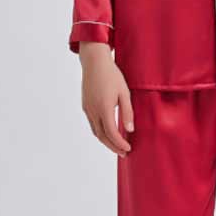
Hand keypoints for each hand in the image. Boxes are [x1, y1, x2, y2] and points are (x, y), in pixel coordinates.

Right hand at [78, 41, 133, 156]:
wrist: (94, 62)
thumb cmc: (112, 75)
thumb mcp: (124, 92)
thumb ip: (127, 112)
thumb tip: (130, 130)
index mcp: (104, 109)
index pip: (112, 133)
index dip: (120, 144)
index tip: (128, 149)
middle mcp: (93, 111)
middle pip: (102, 136)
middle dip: (113, 146)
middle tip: (123, 153)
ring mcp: (88, 109)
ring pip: (96, 131)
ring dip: (106, 140)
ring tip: (116, 145)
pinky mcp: (85, 105)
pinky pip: (92, 123)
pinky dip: (100, 131)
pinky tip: (108, 131)